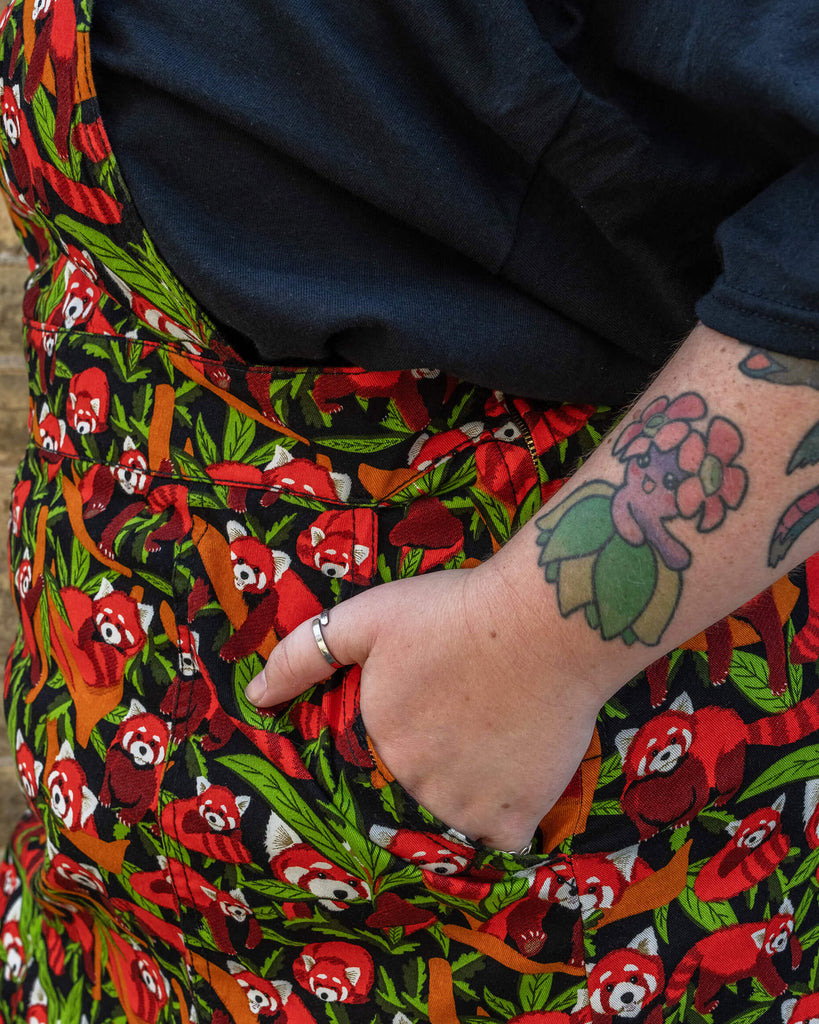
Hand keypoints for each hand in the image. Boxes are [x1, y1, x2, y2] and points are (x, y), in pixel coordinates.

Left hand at [245, 563, 604, 851]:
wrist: (544, 622)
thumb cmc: (455, 611)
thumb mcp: (370, 616)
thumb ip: (307, 654)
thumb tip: (256, 696)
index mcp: (378, 737)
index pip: (383, 757)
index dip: (413, 733)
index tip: (440, 706)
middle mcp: (412, 780)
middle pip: (421, 787)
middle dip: (443, 761)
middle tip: (477, 716)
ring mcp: (464, 804)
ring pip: (459, 815)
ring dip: (474, 791)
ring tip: (500, 741)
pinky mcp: (515, 813)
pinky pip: (504, 837)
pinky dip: (510, 818)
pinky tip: (521, 778)